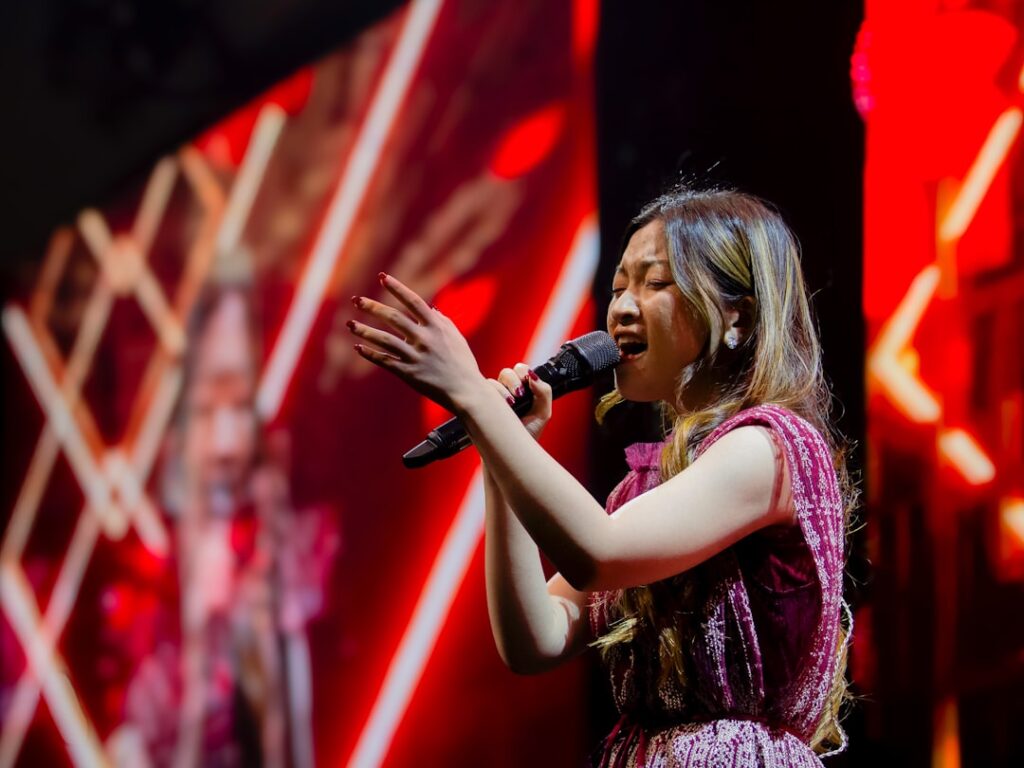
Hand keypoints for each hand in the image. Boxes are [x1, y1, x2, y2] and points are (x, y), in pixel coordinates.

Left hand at [348, 273, 486, 412]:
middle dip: (373, 307)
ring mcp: (416, 357)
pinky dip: (371, 354)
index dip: (397, 288)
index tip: (383, 277)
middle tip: (356, 300)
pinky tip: (358, 347)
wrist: (466, 391)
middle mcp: (425, 339)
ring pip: (385, 340)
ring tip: (350, 324)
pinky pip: (386, 361)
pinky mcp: (409, 374)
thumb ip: (442, 321)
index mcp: (436, 327)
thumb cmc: (462, 362)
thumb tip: (430, 307)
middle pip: (394, 318)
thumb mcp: (456, 337)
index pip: (414, 301)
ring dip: (365, 331)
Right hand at [488, 363, 552, 440]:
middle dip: (513, 381)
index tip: (527, 385)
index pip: (520, 370)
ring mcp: (494, 398)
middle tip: (519, 395)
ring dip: (503, 390)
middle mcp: (507, 391)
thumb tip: (533, 376)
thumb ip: (544, 392)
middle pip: (507, 372)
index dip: (523, 373)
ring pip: (493, 381)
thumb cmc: (528, 434)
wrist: (513, 453)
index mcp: (523, 389)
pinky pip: (483, 392)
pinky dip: (492, 396)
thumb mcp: (543, 414)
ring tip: (510, 404)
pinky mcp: (482, 405)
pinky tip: (500, 407)